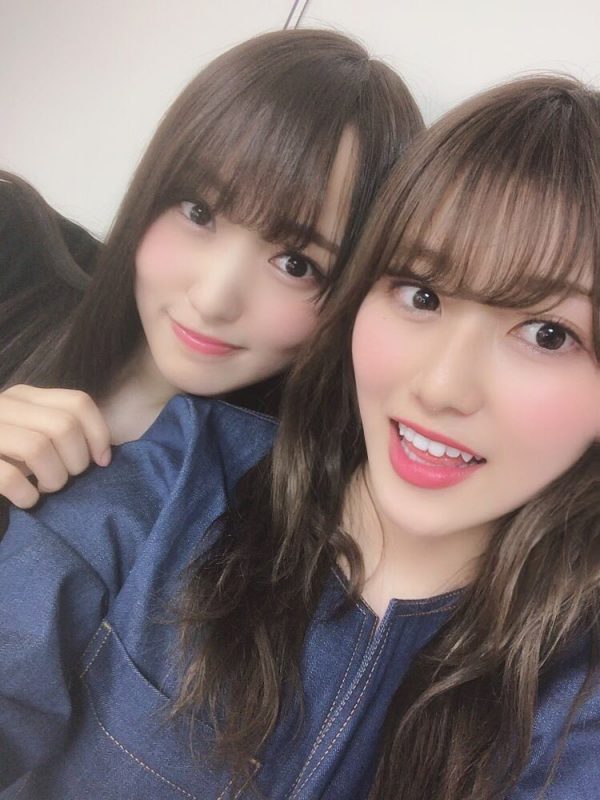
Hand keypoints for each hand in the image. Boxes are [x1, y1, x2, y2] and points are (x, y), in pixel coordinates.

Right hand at [0, 384, 110, 507]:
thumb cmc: (4, 455)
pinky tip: (27, 500)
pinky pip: (9, 477)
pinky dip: (27, 495)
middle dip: (76, 461)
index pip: (77, 402)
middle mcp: (3, 406)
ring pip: (38, 447)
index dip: (98, 434)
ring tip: (47, 489)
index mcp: (24, 396)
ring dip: (54, 478)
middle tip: (67, 478)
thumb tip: (103, 452)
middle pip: (63, 426)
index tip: (102, 462)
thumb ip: (60, 431)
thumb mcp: (32, 432)